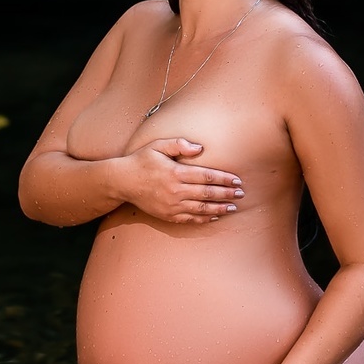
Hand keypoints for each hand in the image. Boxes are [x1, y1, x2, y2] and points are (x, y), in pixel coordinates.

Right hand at [118, 138, 243, 224]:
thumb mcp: (157, 145)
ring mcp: (172, 205)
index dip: (224, 179)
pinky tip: (214, 216)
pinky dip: (204, 218)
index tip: (237, 180)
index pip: (207, 176)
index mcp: (176, 172)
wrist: (123, 182)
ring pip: (201, 209)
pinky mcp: (168, 215)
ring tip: (233, 208)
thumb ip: (179, 144)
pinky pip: (190, 219)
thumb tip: (200, 148)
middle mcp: (176, 191)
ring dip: (219, 208)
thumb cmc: (141, 160)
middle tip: (241, 194)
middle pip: (207, 193)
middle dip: (226, 194)